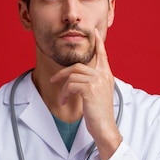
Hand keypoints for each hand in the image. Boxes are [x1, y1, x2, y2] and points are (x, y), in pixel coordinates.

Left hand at [50, 27, 121, 159]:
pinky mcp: (90, 89)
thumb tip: (77, 77)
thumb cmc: (100, 114)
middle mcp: (104, 76)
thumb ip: (92, 83)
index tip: (94, 31)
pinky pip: (70, 85)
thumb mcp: (98, 95)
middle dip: (62, 73)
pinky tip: (64, 102)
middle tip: (53, 79)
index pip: (102, 55)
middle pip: (77, 66)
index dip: (98, 42)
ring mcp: (97, 81)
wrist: (105, 128)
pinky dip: (64, 94)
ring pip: (72, 76)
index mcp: (107, 76)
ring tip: (62, 99)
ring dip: (63, 89)